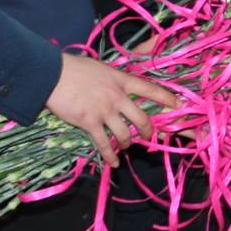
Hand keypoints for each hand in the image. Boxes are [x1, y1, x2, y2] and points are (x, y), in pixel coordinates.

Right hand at [47, 54, 177, 165]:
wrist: (52, 74)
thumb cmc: (74, 68)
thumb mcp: (100, 68)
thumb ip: (112, 78)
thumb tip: (116, 84)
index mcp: (120, 80)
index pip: (149, 89)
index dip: (165, 98)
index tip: (178, 105)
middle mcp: (117, 96)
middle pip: (141, 118)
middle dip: (147, 131)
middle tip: (147, 136)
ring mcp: (104, 110)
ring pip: (124, 134)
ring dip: (126, 144)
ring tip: (124, 146)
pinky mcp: (90, 122)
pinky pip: (103, 144)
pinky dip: (110, 156)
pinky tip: (113, 163)